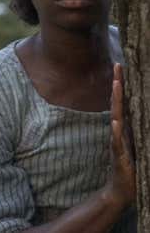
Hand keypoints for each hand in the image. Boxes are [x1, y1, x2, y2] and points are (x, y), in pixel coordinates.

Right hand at [106, 63, 135, 207]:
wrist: (121, 190)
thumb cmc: (131, 169)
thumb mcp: (138, 145)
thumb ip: (137, 130)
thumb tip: (141, 114)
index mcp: (126, 128)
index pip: (123, 102)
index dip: (122, 85)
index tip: (121, 67)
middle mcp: (120, 131)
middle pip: (118, 103)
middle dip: (117, 84)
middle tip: (117, 66)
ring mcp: (118, 142)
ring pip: (116, 117)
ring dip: (115, 101)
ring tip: (115, 85)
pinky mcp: (119, 155)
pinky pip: (117, 141)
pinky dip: (115, 131)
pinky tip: (114, 121)